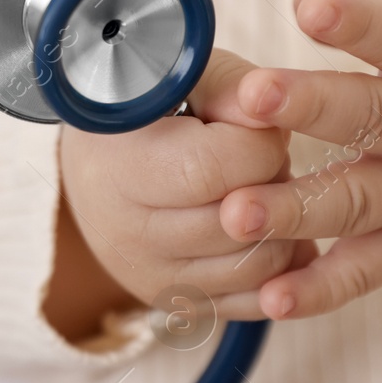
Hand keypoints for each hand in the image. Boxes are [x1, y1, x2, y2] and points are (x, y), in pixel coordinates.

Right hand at [51, 49, 317, 329]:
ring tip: (260, 189)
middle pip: (243, 222)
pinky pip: (256, 303)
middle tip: (259, 156)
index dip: (260, 143)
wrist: (98, 169)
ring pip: (259, 266)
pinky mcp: (177, 303)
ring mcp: (151, 276)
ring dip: (283, 227)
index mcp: (121, 166)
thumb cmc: (151, 114)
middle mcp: (128, 232)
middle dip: (275, 184)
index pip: (218, 168)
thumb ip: (231, 88)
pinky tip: (273, 231)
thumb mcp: (185, 79)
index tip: (255, 124)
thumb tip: (274, 113)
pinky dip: (281, 271)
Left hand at [218, 0, 381, 320]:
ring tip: (236, 212)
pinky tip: (271, 298)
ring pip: (358, 201)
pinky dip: (322, 289)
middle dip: (309, 105)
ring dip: (294, 209)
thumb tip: (306, 0)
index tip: (309, 5)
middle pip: (371, 117)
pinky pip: (370, 270)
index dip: (358, 20)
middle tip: (253, 94)